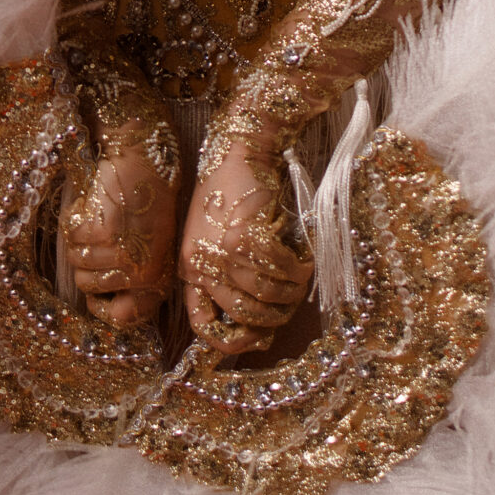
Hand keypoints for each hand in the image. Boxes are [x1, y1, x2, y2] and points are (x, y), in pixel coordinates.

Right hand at [61, 140, 177, 325]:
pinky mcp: (102, 232)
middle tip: (101, 239)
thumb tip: (113, 313)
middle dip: (88, 263)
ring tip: (99, 220)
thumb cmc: (150, 206)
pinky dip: (75, 220)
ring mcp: (120, 253)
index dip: (102, 306)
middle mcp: (138, 273)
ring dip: (80, 241)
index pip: (119, 317)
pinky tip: (91, 207)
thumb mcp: (155, 250)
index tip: (96, 295)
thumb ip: (137, 283)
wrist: (148, 164)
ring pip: (76, 261)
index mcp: (155, 280)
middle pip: (87, 286)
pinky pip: (71, 237)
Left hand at [178, 141, 313, 358]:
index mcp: (191, 269)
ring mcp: (220, 253)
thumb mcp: (218, 240)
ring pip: (266, 294)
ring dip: (291, 290)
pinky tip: (303, 258)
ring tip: (301, 276)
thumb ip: (231, 279)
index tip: (259, 337)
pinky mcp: (244, 236)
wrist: (238, 152)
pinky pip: (280, 269)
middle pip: (245, 315)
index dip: (234, 341)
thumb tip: (262, 330)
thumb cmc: (233, 194)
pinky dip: (298, 267)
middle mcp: (201, 265)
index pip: (204, 325)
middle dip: (275, 314)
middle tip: (291, 299)